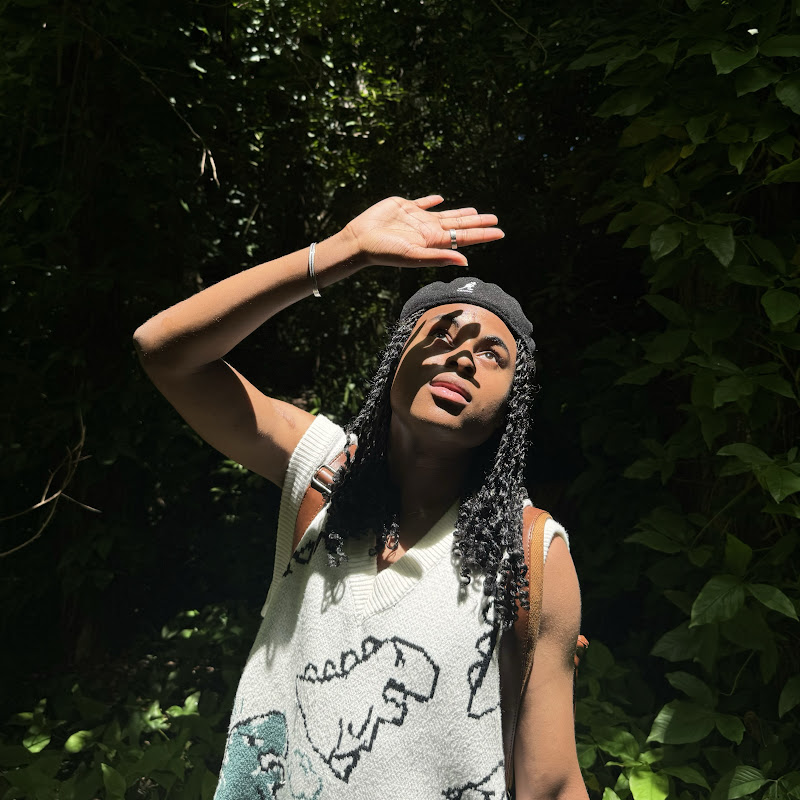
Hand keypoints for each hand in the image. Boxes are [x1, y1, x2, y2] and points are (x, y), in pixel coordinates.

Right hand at [341, 195, 503, 268]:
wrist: (360, 240)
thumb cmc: (385, 251)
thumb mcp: (414, 256)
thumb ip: (439, 258)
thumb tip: (466, 261)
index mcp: (433, 242)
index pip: (464, 238)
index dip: (483, 235)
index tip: (501, 232)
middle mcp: (428, 231)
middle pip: (459, 225)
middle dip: (478, 223)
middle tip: (495, 219)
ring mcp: (417, 219)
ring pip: (445, 215)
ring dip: (460, 213)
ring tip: (475, 212)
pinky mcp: (404, 207)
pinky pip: (423, 203)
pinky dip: (432, 201)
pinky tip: (440, 198)